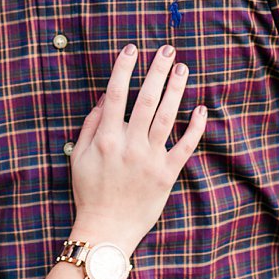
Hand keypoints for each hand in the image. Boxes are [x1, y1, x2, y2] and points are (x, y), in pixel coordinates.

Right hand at [68, 44, 209, 256]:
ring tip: (183, 69)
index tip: (131, 49)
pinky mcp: (167, 174)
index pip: (116, 95)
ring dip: (176, 90)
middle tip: (167, 50)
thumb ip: (90, 125)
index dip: (124, 69)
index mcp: (105, 139)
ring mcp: (150, 159)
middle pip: (147, 99)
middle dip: (157, 71)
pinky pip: (185, 146)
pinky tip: (201, 108)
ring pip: (167, 117)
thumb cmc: (88, 192)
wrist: (106, 228)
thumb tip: (104, 98)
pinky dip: (195, 127)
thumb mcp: (77, 157)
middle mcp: (129, 145)